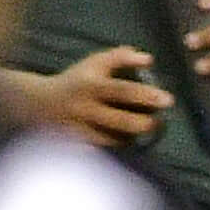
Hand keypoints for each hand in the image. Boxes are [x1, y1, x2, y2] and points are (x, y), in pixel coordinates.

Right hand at [36, 45, 170, 144]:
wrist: (40, 103)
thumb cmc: (78, 80)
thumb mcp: (94, 63)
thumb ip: (120, 58)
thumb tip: (149, 59)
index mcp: (89, 85)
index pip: (121, 90)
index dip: (146, 95)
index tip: (168, 100)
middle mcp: (84, 108)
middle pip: (121, 121)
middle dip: (146, 124)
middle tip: (159, 122)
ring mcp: (80, 129)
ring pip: (116, 140)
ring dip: (135, 137)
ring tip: (146, 130)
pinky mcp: (79, 145)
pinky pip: (107, 151)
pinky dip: (121, 146)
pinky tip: (130, 140)